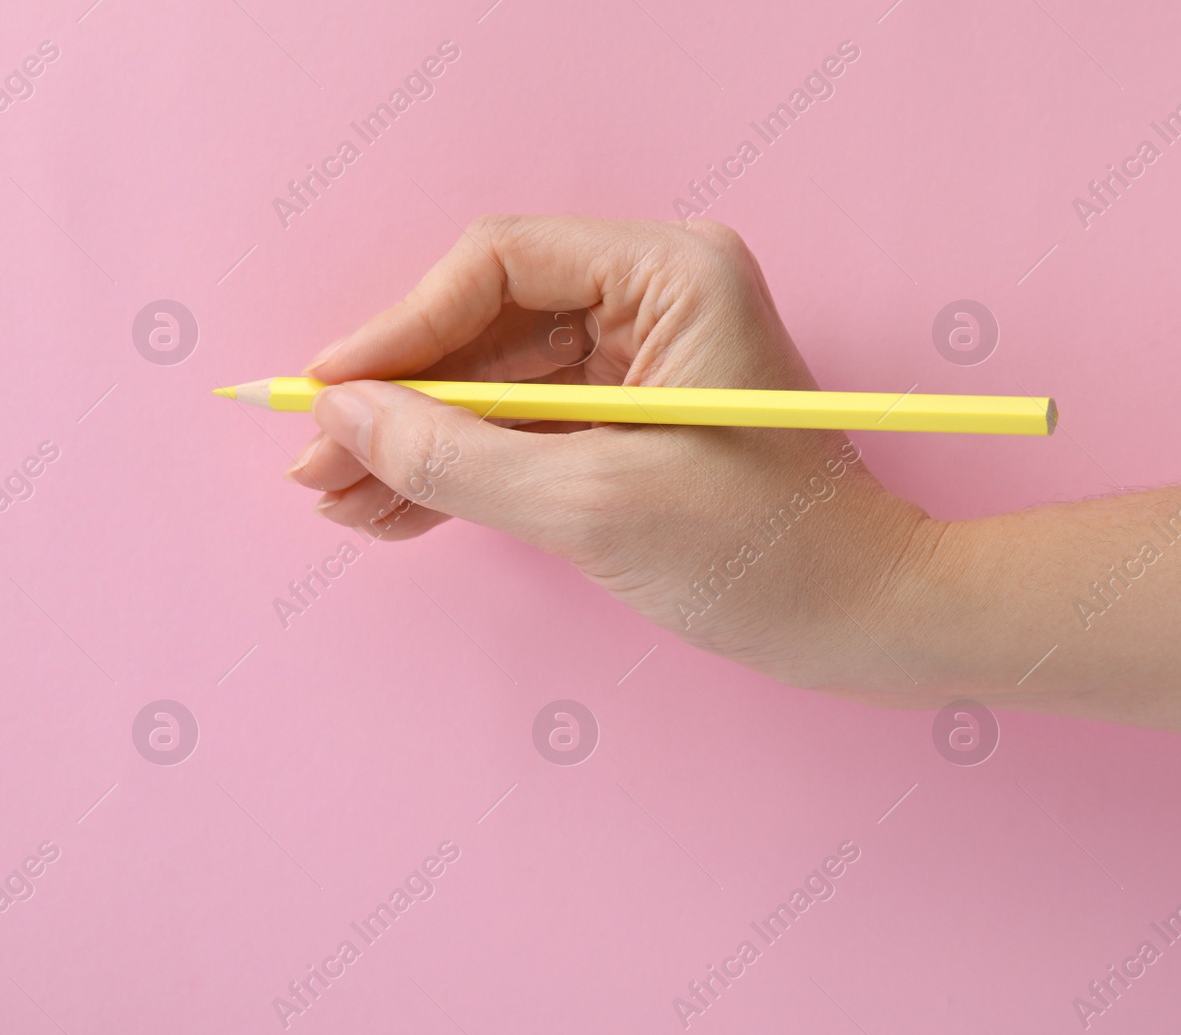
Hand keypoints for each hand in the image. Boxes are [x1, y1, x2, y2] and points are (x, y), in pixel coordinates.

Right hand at [289, 215, 936, 692]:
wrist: (865, 622)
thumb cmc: (766, 558)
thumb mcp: (595, 506)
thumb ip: (458, 456)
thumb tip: (344, 419)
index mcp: (673, 275)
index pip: (498, 265)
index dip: (400, 329)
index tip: (326, 397)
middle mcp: (659, 297)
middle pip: (489, 325)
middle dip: (401, 402)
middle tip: (315, 468)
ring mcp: (648, 359)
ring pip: (500, 383)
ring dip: (420, 444)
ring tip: (340, 506)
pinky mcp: (639, 418)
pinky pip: (531, 427)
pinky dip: (468, 469)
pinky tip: (397, 510)